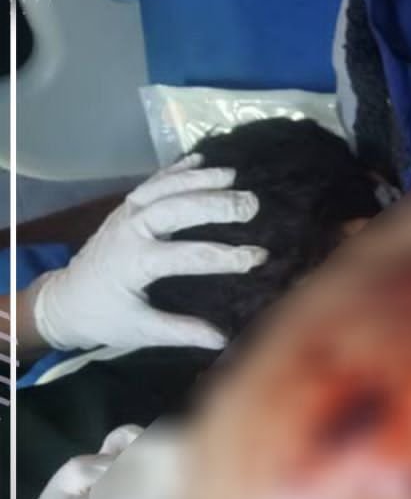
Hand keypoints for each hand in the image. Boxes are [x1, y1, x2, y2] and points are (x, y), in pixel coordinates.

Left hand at [30, 154, 266, 352]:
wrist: (64, 299)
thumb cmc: (105, 317)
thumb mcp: (140, 331)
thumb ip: (181, 331)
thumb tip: (222, 339)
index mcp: (133, 262)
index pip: (186, 256)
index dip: (224, 256)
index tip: (257, 257)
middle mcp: (129, 230)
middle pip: (174, 208)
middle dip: (213, 204)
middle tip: (251, 204)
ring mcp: (125, 214)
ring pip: (163, 188)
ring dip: (198, 179)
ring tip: (233, 176)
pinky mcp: (126, 208)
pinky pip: (153, 182)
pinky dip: (177, 170)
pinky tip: (202, 160)